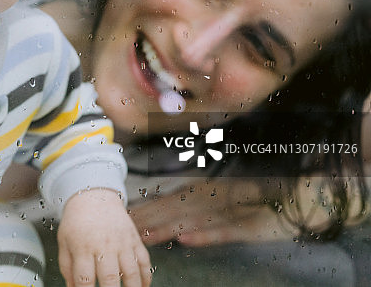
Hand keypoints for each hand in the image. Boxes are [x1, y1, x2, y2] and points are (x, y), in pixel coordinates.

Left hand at [57, 188, 151, 286]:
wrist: (94, 197)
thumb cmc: (77, 221)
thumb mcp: (64, 241)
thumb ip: (67, 267)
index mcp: (83, 247)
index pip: (85, 279)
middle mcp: (104, 245)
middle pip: (110, 278)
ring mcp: (121, 243)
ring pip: (131, 272)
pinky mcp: (134, 239)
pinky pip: (144, 261)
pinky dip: (146, 277)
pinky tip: (142, 286)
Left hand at [129, 179, 293, 245]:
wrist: (308, 192)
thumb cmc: (269, 198)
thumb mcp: (233, 206)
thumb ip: (207, 218)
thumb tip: (179, 231)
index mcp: (210, 191)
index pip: (171, 201)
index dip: (147, 209)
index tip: (124, 216)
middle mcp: (216, 197)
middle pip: (175, 210)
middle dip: (147, 219)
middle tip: (122, 227)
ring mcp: (234, 209)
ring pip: (194, 219)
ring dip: (167, 227)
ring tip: (143, 235)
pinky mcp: (253, 224)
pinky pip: (226, 230)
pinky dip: (206, 234)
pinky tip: (186, 239)